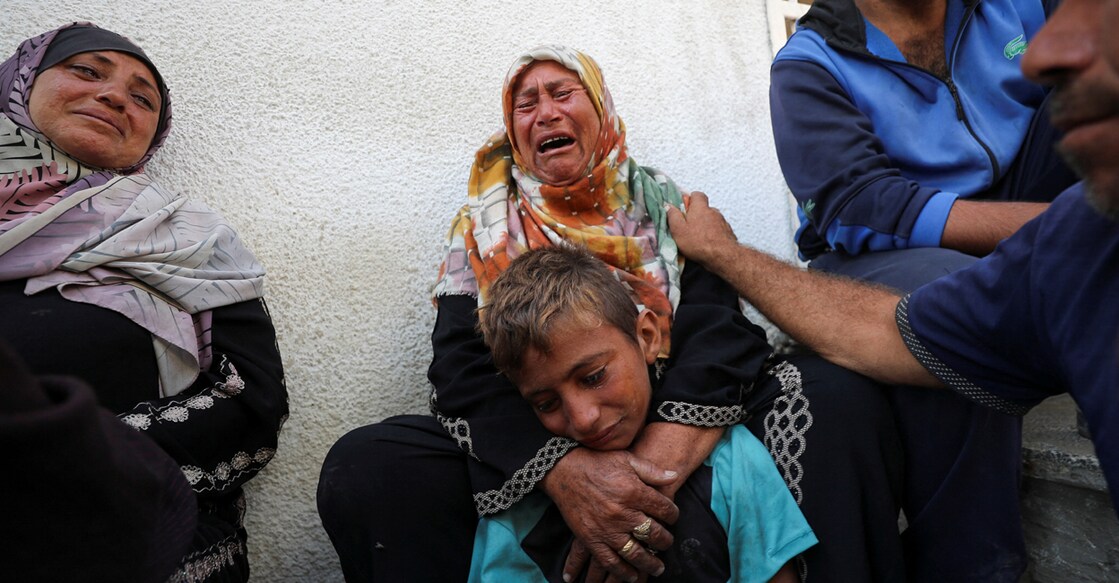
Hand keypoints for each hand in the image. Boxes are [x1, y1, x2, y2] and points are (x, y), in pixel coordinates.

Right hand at [542, 448, 678, 581]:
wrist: (564, 470)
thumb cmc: (597, 463)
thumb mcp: (627, 460)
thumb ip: (652, 471)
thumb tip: (674, 476)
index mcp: (634, 492)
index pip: (664, 509)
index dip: (673, 515)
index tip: (672, 517)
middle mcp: (622, 513)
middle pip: (653, 534)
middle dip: (664, 541)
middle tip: (667, 543)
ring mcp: (606, 529)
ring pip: (635, 553)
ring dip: (649, 563)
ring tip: (658, 567)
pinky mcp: (591, 539)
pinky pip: (610, 561)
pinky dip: (623, 572)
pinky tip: (633, 576)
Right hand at [666, 192, 738, 266]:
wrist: (723, 256)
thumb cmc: (699, 242)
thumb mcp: (678, 230)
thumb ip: (673, 216)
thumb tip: (669, 207)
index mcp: (700, 207)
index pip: (697, 195)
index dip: (690, 200)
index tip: (684, 209)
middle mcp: (713, 211)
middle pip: (704, 209)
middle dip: (697, 216)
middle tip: (688, 227)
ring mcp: (723, 222)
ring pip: (711, 220)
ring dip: (705, 226)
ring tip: (698, 239)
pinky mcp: (728, 233)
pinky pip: (718, 230)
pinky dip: (713, 235)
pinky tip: (708, 244)